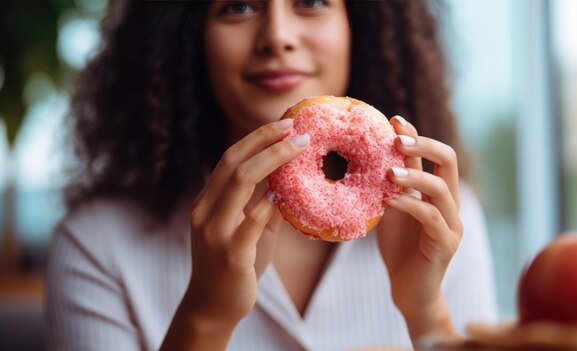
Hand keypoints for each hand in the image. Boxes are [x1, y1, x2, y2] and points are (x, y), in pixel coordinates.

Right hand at [161, 119, 308, 350]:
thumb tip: (290, 184)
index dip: (256, 138)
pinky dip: (269, 203)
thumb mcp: (247, 232)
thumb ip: (263, 207)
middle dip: (265, 140)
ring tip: (300, 147)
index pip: (228, 159)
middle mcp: (205, 212)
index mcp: (207, 203)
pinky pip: (252, 221)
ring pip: (240, 182)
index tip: (282, 123)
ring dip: (274, 160)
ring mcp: (215, 232)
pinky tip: (286, 193)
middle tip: (294, 127)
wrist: (212, 307)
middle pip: (233, 163)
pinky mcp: (231, 255)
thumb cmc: (233, 266)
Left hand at [377, 115, 462, 338]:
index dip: (417, 135)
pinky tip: (388, 200)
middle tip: (396, 139)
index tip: (393, 120)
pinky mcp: (445, 244)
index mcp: (439, 192)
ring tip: (387, 172)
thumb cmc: (399, 249)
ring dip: (414, 176)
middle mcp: (451, 203)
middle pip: (449, 161)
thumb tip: (367, 157)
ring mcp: (452, 224)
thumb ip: (388, 186)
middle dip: (423, 144)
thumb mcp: (391, 210)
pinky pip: (430, 217)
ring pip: (440, 188)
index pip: (435, 155)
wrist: (408, 291)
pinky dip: (409, 204)